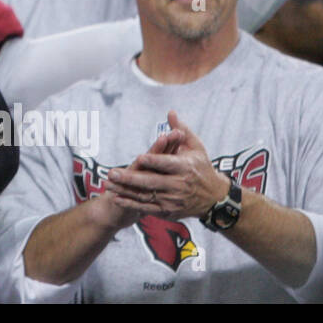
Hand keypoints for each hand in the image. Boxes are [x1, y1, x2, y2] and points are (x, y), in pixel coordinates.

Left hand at [105, 111, 228, 220]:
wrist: (214, 198)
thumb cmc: (201, 167)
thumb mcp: (195, 147)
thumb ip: (181, 130)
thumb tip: (170, 112)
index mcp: (185, 168)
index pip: (167, 164)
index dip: (154, 161)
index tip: (139, 157)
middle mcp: (179, 185)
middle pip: (152, 182)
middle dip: (130, 178)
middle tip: (112, 173)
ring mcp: (173, 200)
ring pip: (146, 196)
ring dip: (125, 191)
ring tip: (108, 184)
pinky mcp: (168, 210)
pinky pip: (147, 208)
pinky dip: (131, 204)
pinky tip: (116, 198)